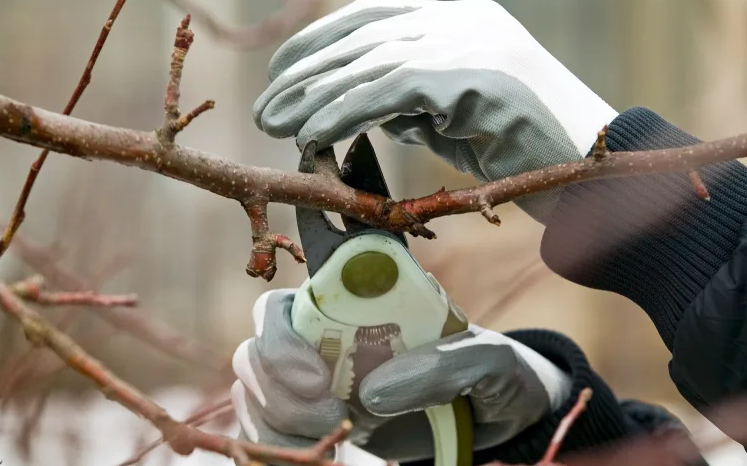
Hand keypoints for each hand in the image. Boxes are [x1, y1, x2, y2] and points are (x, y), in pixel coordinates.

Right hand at [231, 289, 572, 461]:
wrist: (498, 418)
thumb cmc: (491, 373)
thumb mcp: (487, 360)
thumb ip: (444, 364)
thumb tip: (375, 391)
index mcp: (355, 306)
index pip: (285, 302)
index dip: (280, 334)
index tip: (317, 377)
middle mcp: (322, 340)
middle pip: (256, 350)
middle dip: (279, 389)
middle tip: (333, 416)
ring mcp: (312, 386)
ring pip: (253, 394)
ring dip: (280, 423)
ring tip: (340, 440)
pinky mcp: (314, 427)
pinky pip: (265, 435)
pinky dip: (279, 450)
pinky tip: (324, 458)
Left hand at [252, 0, 617, 222]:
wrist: (595, 174)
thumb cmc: (527, 152)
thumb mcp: (459, 119)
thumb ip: (414, 105)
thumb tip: (362, 110)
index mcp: (461, 22)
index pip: (373, 18)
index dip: (320, 42)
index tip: (281, 72)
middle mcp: (463, 23)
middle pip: (363, 35)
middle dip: (305, 71)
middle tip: (265, 106)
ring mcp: (471, 45)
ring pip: (370, 62)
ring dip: (313, 95)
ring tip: (274, 123)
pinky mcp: (472, 77)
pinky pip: (389, 91)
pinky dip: (343, 112)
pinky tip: (311, 134)